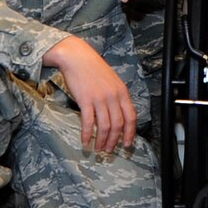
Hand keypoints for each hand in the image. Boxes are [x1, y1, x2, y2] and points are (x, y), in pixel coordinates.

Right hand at [45, 35, 135, 153]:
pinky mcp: (85, 100)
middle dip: (114, 141)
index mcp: (122, 92)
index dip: (130, 133)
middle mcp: (113, 96)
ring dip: (102, 141)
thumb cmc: (92, 68)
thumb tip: (118, 114)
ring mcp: (100, 99)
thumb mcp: (111, 80)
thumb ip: (116, 96)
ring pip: (105, 126)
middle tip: (109, 150)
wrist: (76, 56)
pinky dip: (87, 134)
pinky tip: (85, 141)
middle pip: (118, 125)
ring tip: (98, 148)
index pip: (131, 117)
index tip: (127, 144)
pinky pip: (89, 122)